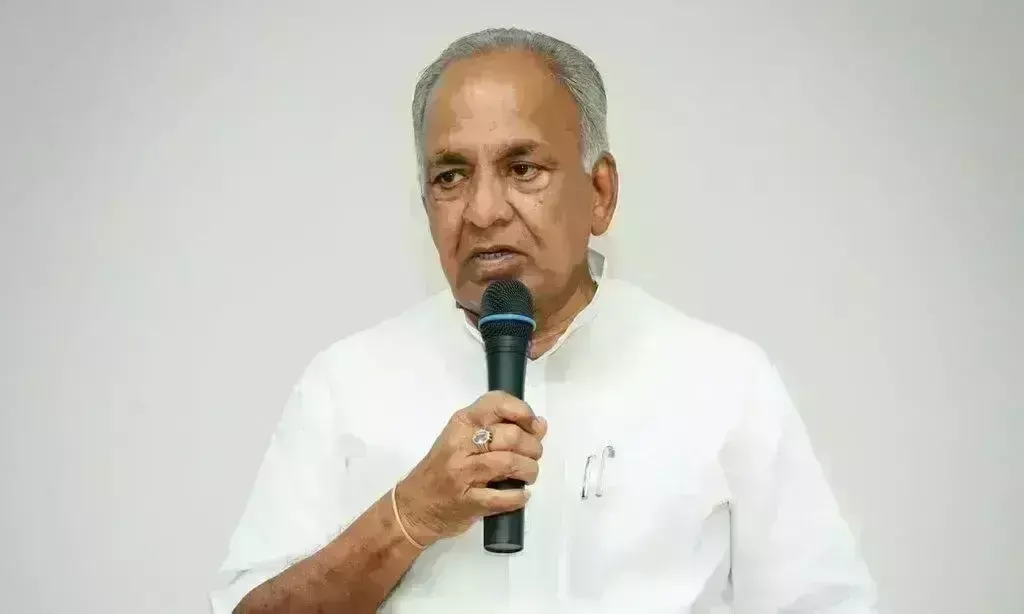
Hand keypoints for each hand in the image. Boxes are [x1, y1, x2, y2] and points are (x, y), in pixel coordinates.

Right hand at [394, 390, 547, 546]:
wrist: (414, 507)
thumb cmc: (442, 470)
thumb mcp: (464, 441)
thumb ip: (500, 430)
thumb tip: (539, 424)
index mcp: (461, 423)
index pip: (496, 403)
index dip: (522, 412)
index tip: (533, 425)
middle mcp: (460, 444)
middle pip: (511, 436)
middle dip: (532, 447)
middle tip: (532, 457)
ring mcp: (462, 473)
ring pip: (509, 463)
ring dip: (529, 470)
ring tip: (527, 475)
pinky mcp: (467, 502)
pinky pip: (503, 497)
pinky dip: (519, 497)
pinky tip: (520, 495)